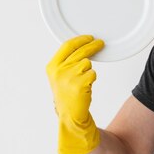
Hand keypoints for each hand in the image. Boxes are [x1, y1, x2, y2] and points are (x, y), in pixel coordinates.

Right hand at [46, 35, 103, 153]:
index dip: (80, 40)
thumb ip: (66, 62)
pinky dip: (92, 78)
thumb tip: (81, 47)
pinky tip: (86, 87)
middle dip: (93, 45)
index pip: (67, 46)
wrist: (70, 116)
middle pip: (80, 51)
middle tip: (100, 43)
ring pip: (87, 63)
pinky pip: (93, 73)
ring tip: (83, 81)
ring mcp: (69, 77)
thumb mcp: (59, 77)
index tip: (89, 37)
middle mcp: (59, 71)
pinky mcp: (80, 84)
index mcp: (52, 67)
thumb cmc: (66, 96)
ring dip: (89, 70)